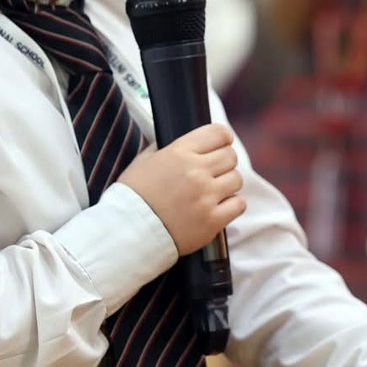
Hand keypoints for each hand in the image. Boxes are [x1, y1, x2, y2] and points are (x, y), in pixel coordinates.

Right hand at [118, 123, 244, 253]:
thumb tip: (188, 141)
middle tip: (214, 172)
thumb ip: (167, 147)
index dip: (222, 139)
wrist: (127, 233)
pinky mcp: (212, 221)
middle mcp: (196, 171)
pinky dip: (232, 205)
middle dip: (224, 162)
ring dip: (228, 184)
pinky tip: (218, 207)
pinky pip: (239, 204)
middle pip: (231, 156)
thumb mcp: (144, 160)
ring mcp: (205, 197)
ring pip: (236, 179)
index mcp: (179, 152)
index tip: (221, 145)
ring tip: (213, 192)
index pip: (219, 133)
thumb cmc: (133, 196)